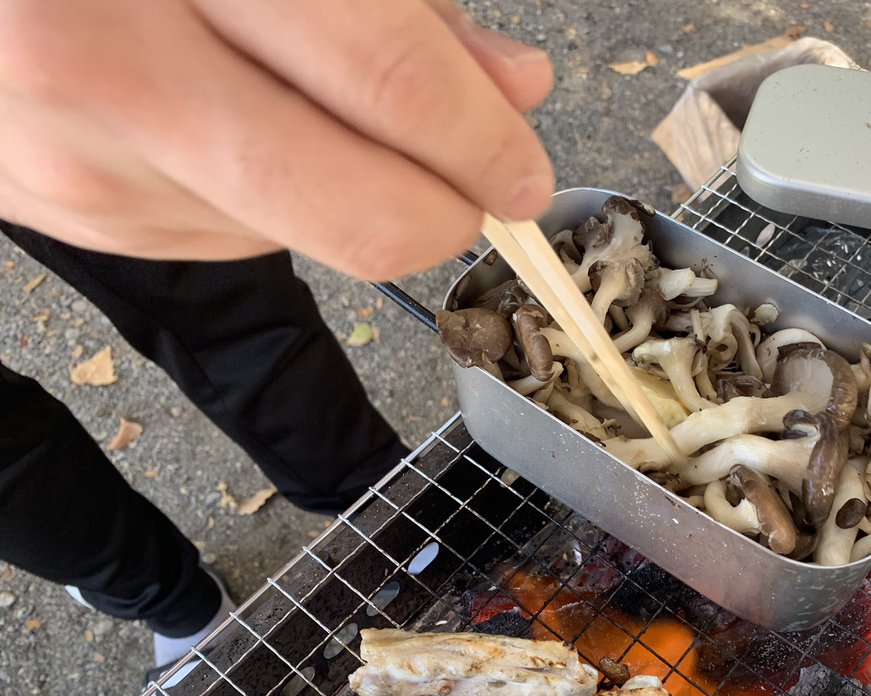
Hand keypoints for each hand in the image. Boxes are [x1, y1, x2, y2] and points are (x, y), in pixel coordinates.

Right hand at [0, 0, 554, 277]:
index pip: (389, 82)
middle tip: (488, 183)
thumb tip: (514, 88)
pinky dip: (288, 201)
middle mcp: (114, 71)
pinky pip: (247, 239)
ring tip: (332, 114)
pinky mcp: (89, 222)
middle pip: (364, 214)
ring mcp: (93, 168)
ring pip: (315, 237)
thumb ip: (401, 4)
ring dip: (367, 197)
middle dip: (453, 212)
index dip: (483, 139)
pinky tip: (250, 131)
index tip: (523, 168)